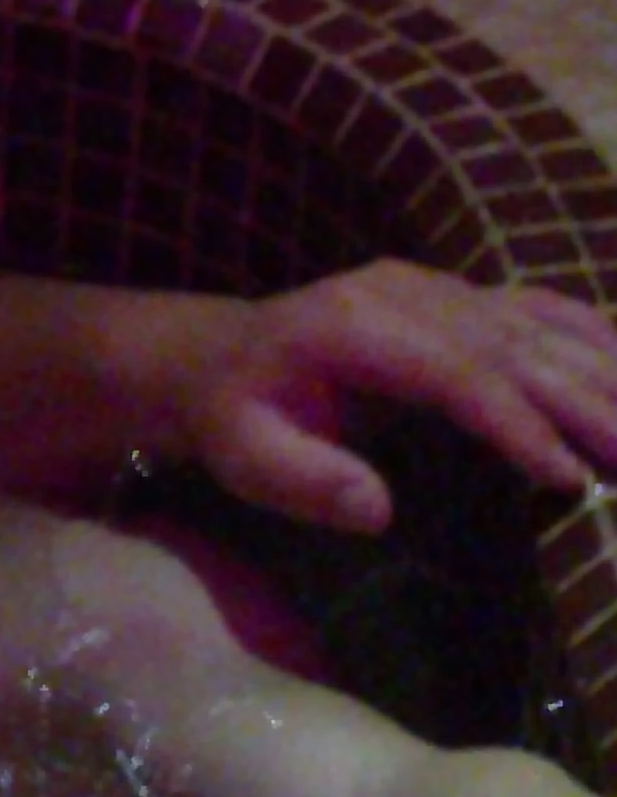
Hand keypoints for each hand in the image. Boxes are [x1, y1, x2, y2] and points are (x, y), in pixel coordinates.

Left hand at [181, 261, 616, 533]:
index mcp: (352, 324)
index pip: (455, 373)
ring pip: (540, 326)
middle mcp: (404, 293)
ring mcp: (438, 288)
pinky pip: (540, 309)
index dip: (517, 423)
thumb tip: (374, 508)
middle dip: (589, 405)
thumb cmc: (235, 415)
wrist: (220, 357)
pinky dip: (596, 336)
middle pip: (515, 347)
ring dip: (609, 374)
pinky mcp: (460, 295)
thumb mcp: (245, 456)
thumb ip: (303, 481)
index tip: (569, 476)